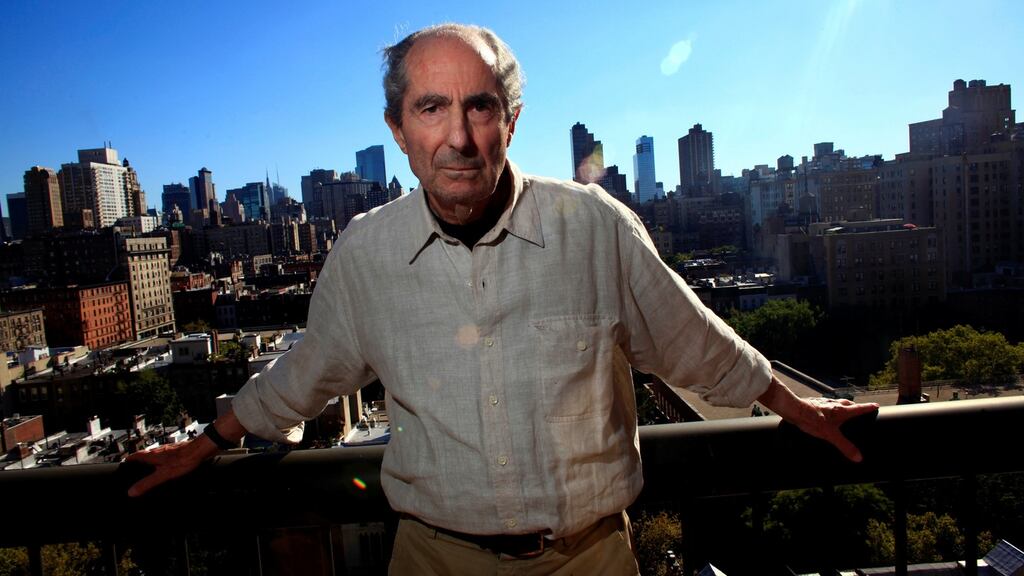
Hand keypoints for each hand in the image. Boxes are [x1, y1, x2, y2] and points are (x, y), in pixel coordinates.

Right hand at [125, 436, 215, 496]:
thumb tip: (132, 491)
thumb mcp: (163, 474)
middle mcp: (160, 451)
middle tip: (135, 466)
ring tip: (150, 468)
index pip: (136, 456)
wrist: (201, 449)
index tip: (124, 464)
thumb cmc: (184, 459)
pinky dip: (163, 461)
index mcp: (153, 455)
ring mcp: (169, 450)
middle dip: (139, 461)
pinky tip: (169, 466)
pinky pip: (167, 456)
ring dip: (151, 461)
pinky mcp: (178, 451)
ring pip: (156, 455)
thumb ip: (148, 483)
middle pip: (145, 455)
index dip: (129, 460)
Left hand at [757, 376, 878, 461]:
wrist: (794, 408)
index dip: (868, 407)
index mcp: (842, 410)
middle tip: (860, 409)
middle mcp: (834, 404)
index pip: (859, 408)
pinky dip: (830, 408)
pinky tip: (826, 412)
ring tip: (844, 411)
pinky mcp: (815, 403)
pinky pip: (827, 405)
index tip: (876, 405)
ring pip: (837, 403)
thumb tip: (858, 458)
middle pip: (849, 404)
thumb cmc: (812, 420)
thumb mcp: (830, 435)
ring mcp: (824, 402)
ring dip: (843, 406)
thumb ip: (844, 446)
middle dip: (856, 406)